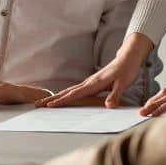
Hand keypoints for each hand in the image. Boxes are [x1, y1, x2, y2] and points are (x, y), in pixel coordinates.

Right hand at [36, 32, 153, 108]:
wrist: (128, 58)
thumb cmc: (126, 70)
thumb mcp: (123, 83)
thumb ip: (115, 95)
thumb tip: (108, 106)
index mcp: (94, 83)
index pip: (75, 94)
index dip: (62, 100)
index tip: (49, 105)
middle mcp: (89, 82)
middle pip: (67, 92)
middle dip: (52, 99)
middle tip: (37, 104)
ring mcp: (89, 82)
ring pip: (69, 91)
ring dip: (57, 97)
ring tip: (45, 103)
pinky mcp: (92, 83)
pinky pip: (75, 90)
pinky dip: (66, 95)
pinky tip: (63, 98)